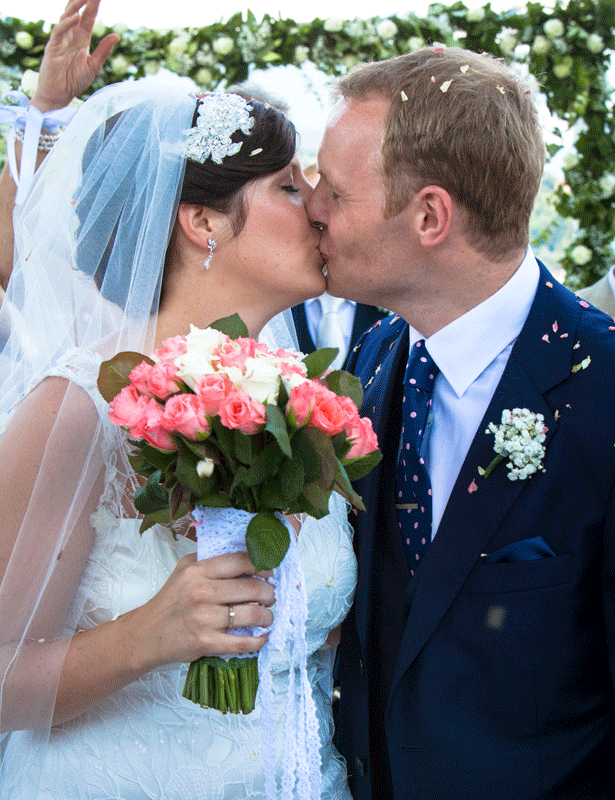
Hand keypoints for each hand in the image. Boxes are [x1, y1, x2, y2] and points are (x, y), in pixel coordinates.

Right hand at [31, 0, 119, 112]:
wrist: (59, 96)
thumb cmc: (74, 82)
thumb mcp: (94, 66)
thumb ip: (104, 50)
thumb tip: (117, 35)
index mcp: (81, 39)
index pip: (89, 17)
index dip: (94, 5)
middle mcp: (71, 36)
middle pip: (77, 13)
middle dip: (84, 1)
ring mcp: (61, 40)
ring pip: (66, 18)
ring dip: (75, 6)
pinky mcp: (53, 48)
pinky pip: (59, 32)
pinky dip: (67, 24)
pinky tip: (76, 17)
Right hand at [124, 551, 274, 671]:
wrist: (146, 634)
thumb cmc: (169, 600)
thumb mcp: (183, 569)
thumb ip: (209, 559)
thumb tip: (242, 553)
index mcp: (198, 571)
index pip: (240, 561)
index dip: (261, 566)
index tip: (270, 572)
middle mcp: (202, 592)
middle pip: (251, 588)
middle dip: (268, 593)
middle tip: (271, 596)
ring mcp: (205, 619)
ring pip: (251, 614)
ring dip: (267, 616)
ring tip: (267, 616)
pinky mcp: (206, 643)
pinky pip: (242, 642)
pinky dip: (258, 641)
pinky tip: (262, 637)